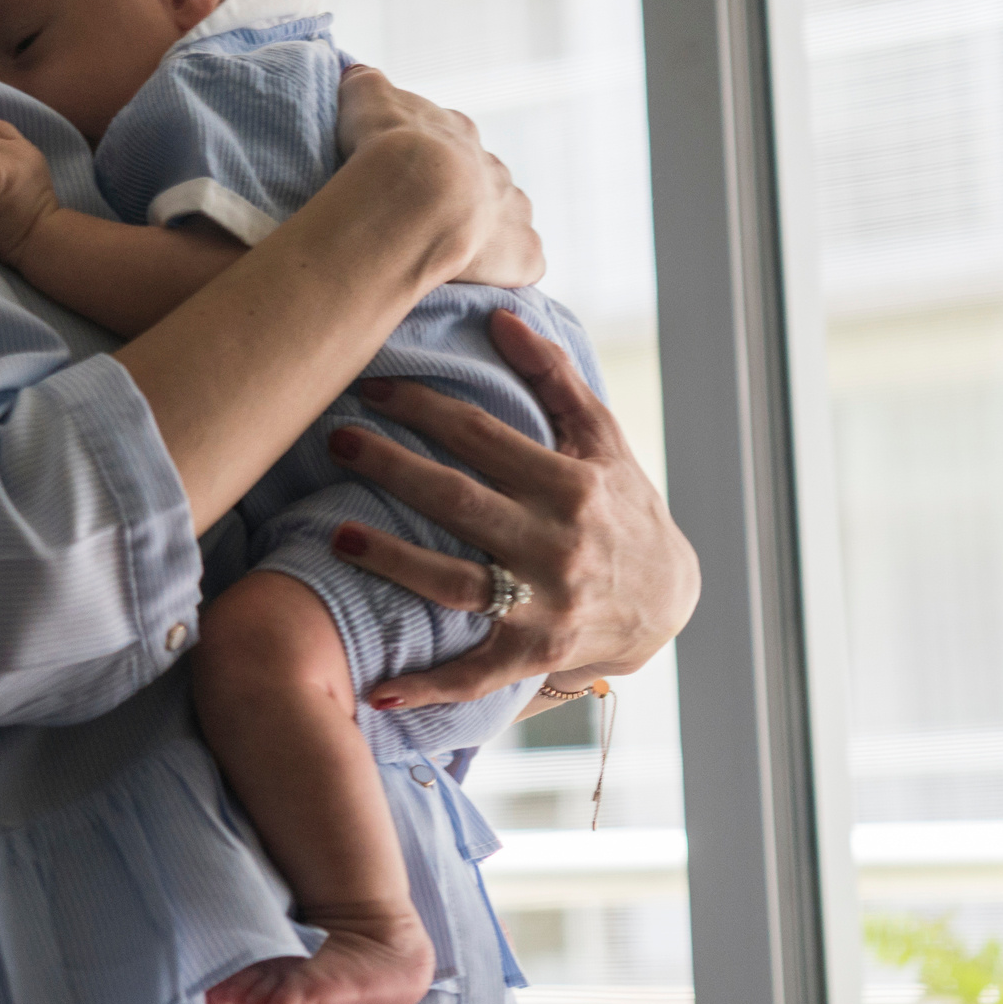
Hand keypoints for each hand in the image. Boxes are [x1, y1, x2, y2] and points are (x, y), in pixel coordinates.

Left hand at [322, 309, 699, 707]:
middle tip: (335, 440)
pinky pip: (473, 674)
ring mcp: (544, 605)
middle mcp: (557, 544)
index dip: (423, 407)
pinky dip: (428, 686)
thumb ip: (553, 377)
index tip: (371, 387)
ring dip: (391, 561)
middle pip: (457, 502)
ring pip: (453, 584)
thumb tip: (501, 316)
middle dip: (391, 468)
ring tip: (335, 536)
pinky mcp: (533, 655)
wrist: (668, 599)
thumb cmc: (622, 505)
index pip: (482, 435)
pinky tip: (376, 687)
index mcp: (571, 484)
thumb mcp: (602, 438)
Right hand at [336, 66, 543, 288]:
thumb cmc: (386, 145)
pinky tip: (486, 280)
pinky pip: (525, 261)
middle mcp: (493, 169)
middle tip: (423, 220)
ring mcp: (513, 209)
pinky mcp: (523, 252)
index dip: (425, 160)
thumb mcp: (366, 98)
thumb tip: (357, 75)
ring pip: (508, 217)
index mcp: (458, 134)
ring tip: (452, 252)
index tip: (402, 176)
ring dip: (487, 231)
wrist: (417, 193)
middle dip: (459, 198)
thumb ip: (364, 84)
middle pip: (481, 181)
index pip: (446, 143)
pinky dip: (510, 269)